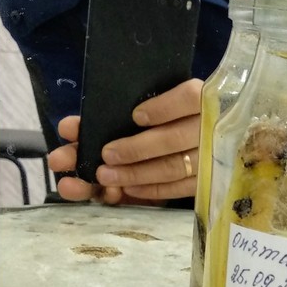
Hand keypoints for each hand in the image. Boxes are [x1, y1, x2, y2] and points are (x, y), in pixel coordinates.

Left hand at [48, 78, 203, 204]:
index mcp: (205, 98)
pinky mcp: (209, 181)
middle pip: (174, 138)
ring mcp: (213, 157)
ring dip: (137, 173)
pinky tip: (128, 188)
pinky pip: (180, 188)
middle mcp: (212, 128)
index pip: (187, 98)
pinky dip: (152, 189)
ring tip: (106, 176)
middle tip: (106, 155)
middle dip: (136, 149)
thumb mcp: (163, 100)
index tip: (136, 116)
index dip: (163, 108)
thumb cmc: (178, 114)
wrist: (217, 138)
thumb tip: (69, 128)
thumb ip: (128, 108)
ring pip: (174, 167)